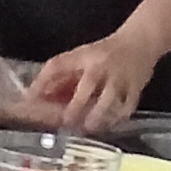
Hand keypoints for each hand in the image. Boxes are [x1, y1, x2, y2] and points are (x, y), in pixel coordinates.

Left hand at [29, 34, 157, 133]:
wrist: (141, 41)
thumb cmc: (104, 54)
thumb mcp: (80, 59)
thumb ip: (60, 78)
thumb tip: (35, 98)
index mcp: (84, 57)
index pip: (58, 65)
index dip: (42, 82)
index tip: (29, 101)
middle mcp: (101, 67)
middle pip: (87, 86)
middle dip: (75, 107)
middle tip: (66, 123)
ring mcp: (120, 78)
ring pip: (108, 100)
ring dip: (97, 117)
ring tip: (88, 129)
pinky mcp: (135, 89)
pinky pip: (126, 108)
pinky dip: (117, 120)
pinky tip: (108, 128)